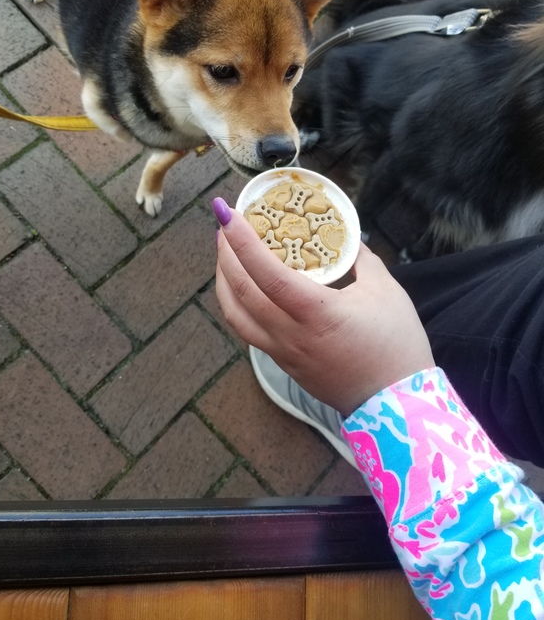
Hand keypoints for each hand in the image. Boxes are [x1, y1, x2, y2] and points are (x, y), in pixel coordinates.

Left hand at [214, 198, 434, 417]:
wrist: (396, 406)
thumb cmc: (396, 345)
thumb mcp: (386, 291)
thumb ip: (360, 260)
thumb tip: (345, 238)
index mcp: (316, 314)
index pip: (266, 273)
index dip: (242, 241)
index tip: (227, 213)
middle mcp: (290, 335)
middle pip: (240, 292)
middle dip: (225, 255)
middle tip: (223, 226)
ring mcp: (283, 353)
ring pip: (235, 315)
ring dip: (224, 282)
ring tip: (225, 255)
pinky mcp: (283, 364)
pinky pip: (248, 330)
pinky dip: (237, 304)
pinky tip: (242, 288)